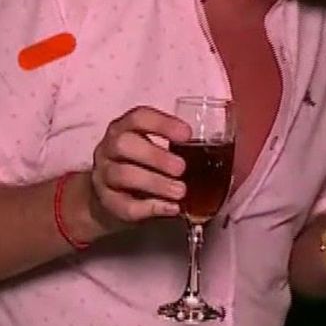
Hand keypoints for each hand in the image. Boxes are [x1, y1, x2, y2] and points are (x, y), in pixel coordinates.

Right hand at [87, 106, 190, 232]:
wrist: (112, 196)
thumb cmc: (143, 165)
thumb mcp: (155, 148)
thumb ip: (179, 147)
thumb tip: (222, 156)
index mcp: (125, 128)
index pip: (139, 117)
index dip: (163, 123)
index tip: (187, 134)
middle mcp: (109, 148)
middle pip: (124, 144)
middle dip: (155, 156)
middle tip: (182, 168)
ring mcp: (103, 175)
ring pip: (123, 175)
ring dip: (155, 183)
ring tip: (181, 191)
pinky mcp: (107, 203)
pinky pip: (125, 206)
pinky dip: (151, 208)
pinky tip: (172, 208)